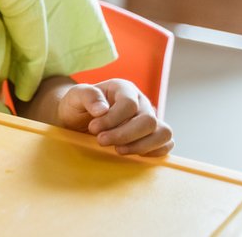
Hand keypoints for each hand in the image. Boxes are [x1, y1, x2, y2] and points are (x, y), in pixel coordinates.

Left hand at [58, 79, 173, 156]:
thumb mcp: (75, 96)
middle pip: (148, 121)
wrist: (77, 120)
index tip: (93, 129)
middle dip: (124, 135)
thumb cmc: (78, 106)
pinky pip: (167, 143)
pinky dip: (154, 152)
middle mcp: (140, 102)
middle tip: (101, 141)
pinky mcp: (152, 135)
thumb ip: (87, 96)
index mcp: (123, 88)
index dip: (112, 119)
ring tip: (118, 150)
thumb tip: (102, 110)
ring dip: (140, 146)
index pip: (129, 104)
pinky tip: (132, 153)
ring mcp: (149, 118)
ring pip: (163, 133)